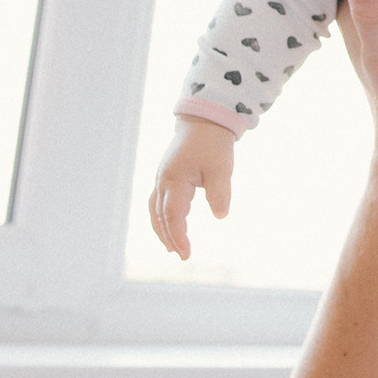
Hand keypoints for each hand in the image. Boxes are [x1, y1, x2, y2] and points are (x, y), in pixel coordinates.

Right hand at [150, 117, 236, 260]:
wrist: (203, 120)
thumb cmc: (213, 144)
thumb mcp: (222, 168)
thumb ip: (220, 192)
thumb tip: (220, 216)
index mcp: (175, 179)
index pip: (172, 215)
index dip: (178, 236)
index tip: (186, 253)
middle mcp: (163, 181)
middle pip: (160, 216)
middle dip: (170, 237)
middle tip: (183, 256)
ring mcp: (162, 178)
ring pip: (155, 210)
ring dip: (162, 229)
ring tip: (172, 248)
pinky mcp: (166, 176)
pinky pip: (158, 202)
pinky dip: (162, 217)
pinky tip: (171, 227)